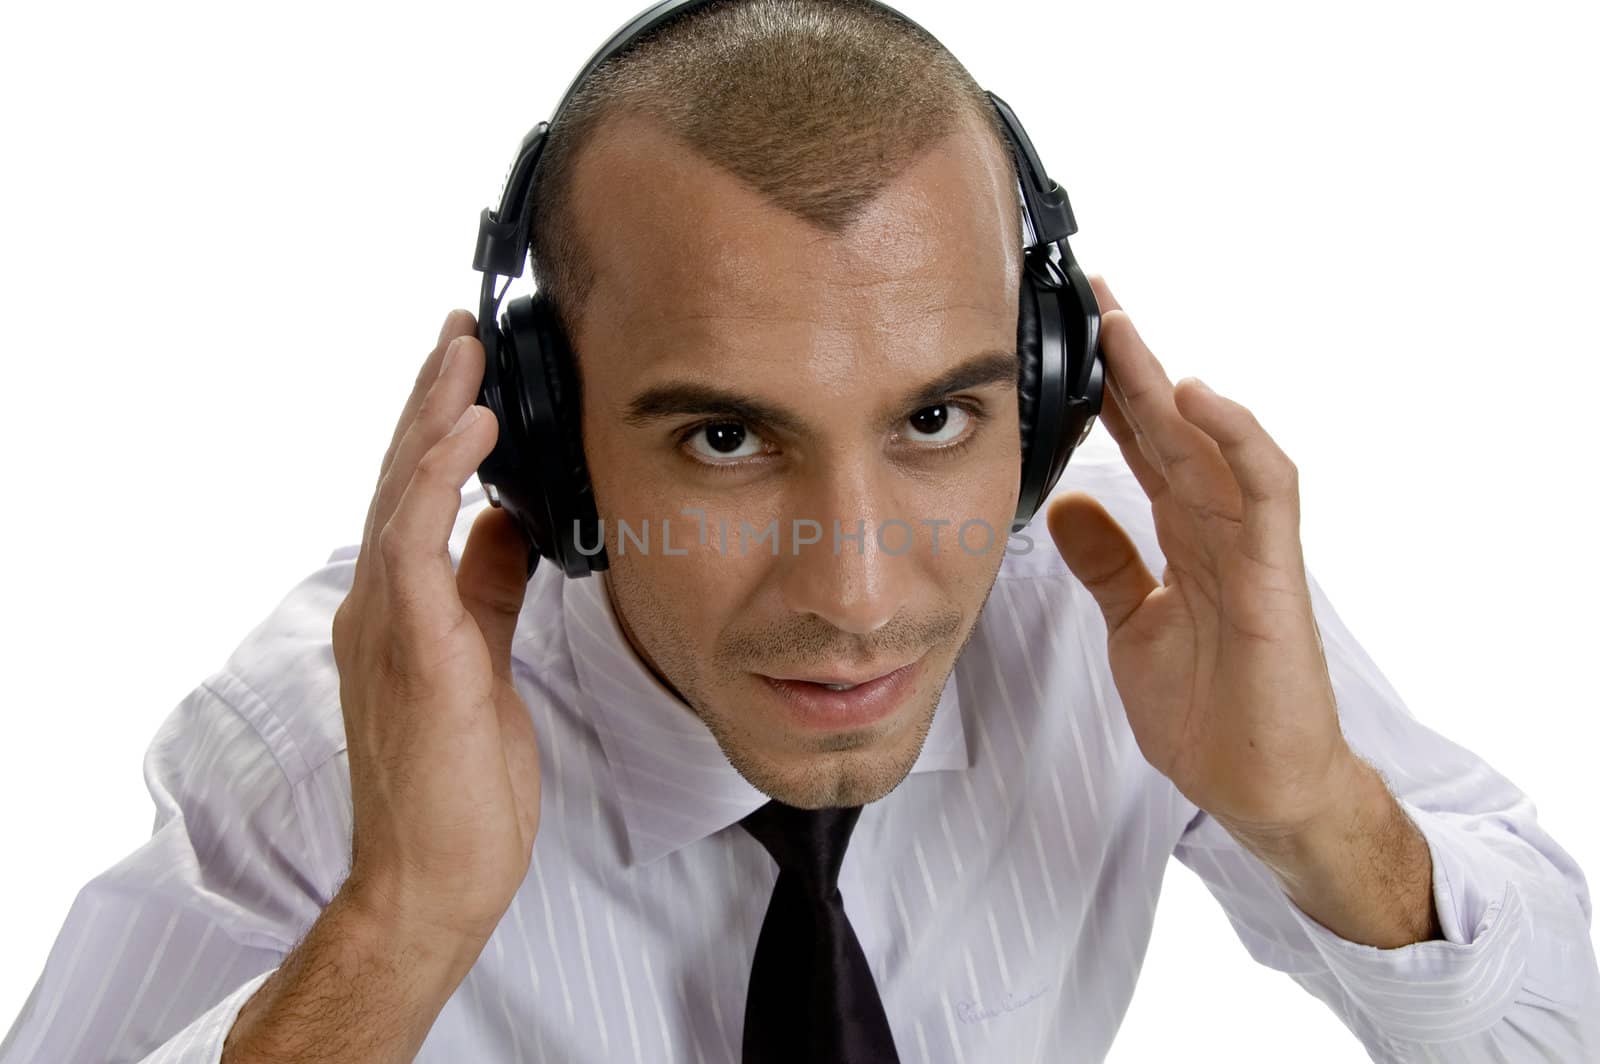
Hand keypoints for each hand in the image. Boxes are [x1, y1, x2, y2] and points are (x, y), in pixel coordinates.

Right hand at [331, 309, 539, 947]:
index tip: (471, 372)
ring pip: (399, 492)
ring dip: (432, 414)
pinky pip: (415, 540)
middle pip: (400, 477)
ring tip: (464, 350)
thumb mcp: (484, 660)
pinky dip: (438, 476)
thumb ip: (487, 590)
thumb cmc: (459, 784)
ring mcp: (386, 623)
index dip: (439, 430)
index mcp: (401, 608)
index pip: (416, 498)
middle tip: (462, 330)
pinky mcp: (408, 646)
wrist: (435, 877)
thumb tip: (505, 525)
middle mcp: (381, 605)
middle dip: (433, 398)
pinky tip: (470, 426)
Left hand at [1046, 277, 1355, 845]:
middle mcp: (1219, 528)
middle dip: (1132, 362)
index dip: (1107, 392)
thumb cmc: (1211, 711)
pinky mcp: (1275, 577)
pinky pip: (1265, 490)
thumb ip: (1109, 563)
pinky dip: (1235, 439)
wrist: (1259, 786)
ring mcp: (1251, 547)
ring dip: (1168, 382)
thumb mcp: (1135, 624)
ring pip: (1212, 442)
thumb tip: (1069, 507)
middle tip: (1091, 297)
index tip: (1065, 340)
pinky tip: (1198, 398)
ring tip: (1124, 327)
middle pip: (1173, 428)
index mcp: (1186, 536)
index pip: (1143, 445)